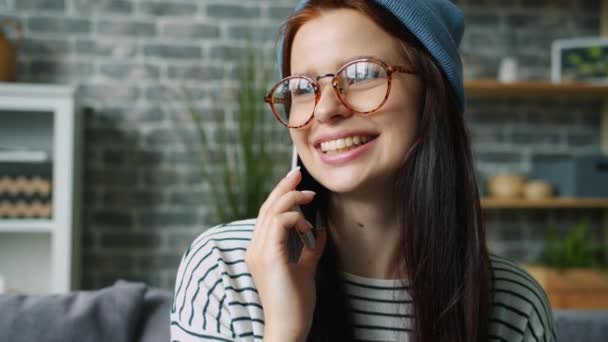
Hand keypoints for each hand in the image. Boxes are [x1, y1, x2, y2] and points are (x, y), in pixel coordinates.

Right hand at [245, 167, 326, 341]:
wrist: (289, 326)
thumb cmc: (295, 303)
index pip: (267, 215)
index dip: (280, 195)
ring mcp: (259, 251)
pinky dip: (293, 216)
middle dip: (284, 187)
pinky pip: (279, 224)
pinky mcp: (269, 256)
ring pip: (271, 211)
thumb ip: (310, 249)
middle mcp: (254, 248)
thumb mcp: (305, 268)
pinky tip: (306, 223)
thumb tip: (320, 231)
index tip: (296, 183)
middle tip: (298, 173)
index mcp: (260, 250)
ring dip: (291, 198)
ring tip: (309, 196)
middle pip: (267, 207)